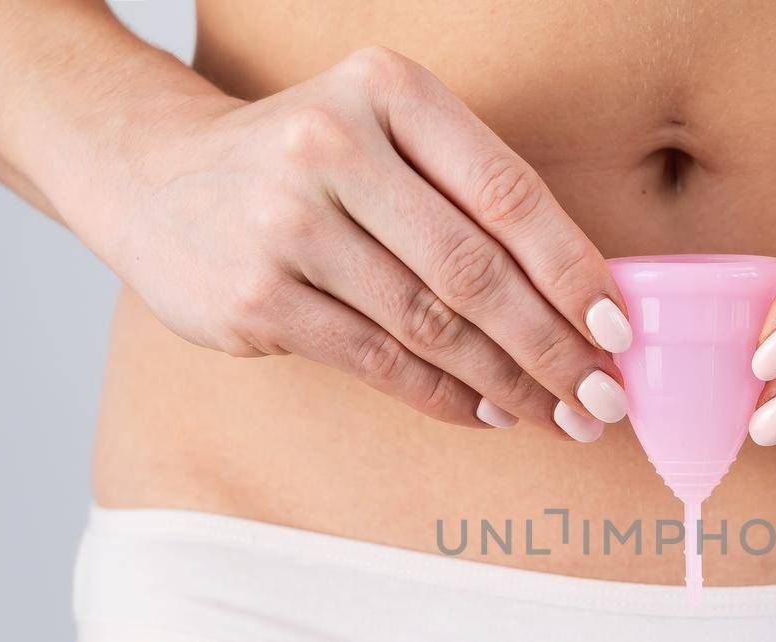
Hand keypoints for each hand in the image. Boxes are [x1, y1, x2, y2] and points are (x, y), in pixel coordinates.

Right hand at [82, 47, 631, 439]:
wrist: (156, 177)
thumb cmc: (307, 164)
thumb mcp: (385, 134)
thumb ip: (471, 192)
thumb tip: (585, 299)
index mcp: (387, 91)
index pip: (508, 193)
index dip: (574, 271)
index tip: (619, 330)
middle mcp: (332, 148)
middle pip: (475, 270)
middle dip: (552, 346)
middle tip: (602, 397)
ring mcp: (287, 226)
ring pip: (430, 326)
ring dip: (507, 382)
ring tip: (557, 415)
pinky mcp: (257, 298)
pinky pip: (378, 361)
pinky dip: (443, 396)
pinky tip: (487, 413)